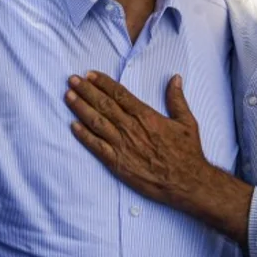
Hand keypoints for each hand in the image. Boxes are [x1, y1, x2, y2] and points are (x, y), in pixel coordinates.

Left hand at [66, 72, 251, 240]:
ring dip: (81, 108)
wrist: (187, 182)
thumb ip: (178, 99)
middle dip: (86, 91)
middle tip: (72, 80)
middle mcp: (131, 128)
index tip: (90, 74)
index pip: (119, 94)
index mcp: (146, 116)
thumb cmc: (188, 153)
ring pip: (97, 122)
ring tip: (68, 96)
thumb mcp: (187, 122)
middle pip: (104, 105)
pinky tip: (73, 126)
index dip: (103, 83)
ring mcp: (123, 146)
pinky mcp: (118, 164)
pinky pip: (97, 147)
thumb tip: (175, 78)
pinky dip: (84, 136)